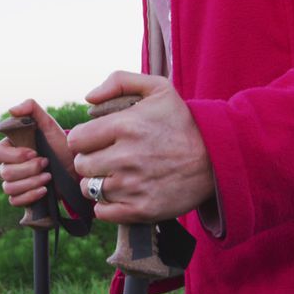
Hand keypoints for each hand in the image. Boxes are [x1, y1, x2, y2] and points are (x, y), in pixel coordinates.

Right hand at [0, 99, 74, 207]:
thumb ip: (31, 109)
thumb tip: (11, 110)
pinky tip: (45, 190)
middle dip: (28, 170)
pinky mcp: (21, 196)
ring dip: (31, 182)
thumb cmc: (59, 143)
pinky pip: (15, 201)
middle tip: (46, 163)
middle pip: (5, 173)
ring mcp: (13, 182)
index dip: (15, 156)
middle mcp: (7, 165)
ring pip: (9, 188)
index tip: (35, 152)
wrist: (73, 166)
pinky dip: (30, 196)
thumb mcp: (48, 123)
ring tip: (48, 176)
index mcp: (9, 148)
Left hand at [69, 71, 214, 223]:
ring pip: (89, 189)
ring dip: (98, 183)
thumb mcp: (158, 88)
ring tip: (116, 175)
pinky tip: (121, 194)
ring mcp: (133, 186)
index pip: (76, 139)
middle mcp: (125, 157)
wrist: (217, 159)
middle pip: (81, 165)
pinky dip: (107, 205)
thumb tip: (88, 98)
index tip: (97, 141)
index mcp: (125, 125)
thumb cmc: (183, 122)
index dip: (84, 140)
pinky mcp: (141, 209)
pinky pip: (103, 212)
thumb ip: (119, 81)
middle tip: (107, 158)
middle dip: (90, 160)